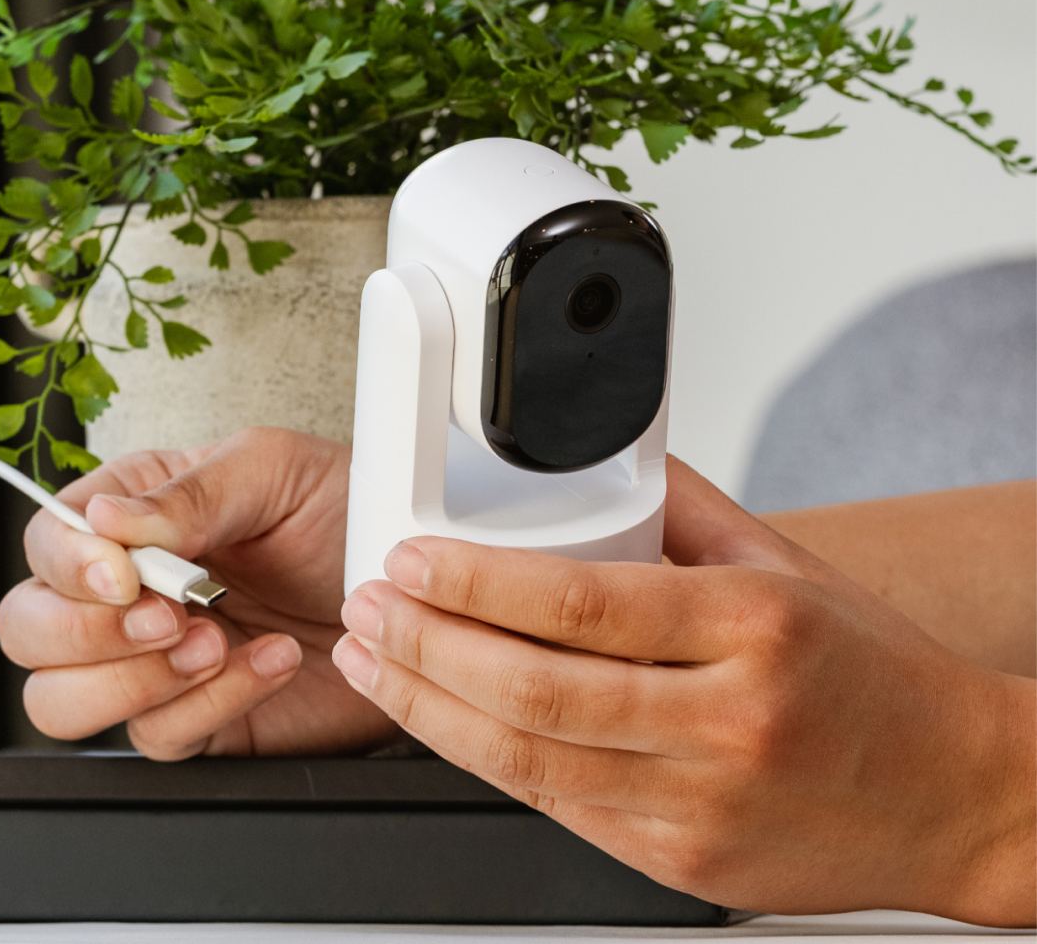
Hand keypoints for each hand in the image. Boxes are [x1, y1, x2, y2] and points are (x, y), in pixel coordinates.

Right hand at [0, 427, 397, 758]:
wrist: (413, 589)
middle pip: (28, 632)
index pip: (45, 545)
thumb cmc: (342, 511)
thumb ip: (190, 493)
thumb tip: (107, 521)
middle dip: (85, 633)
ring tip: (215, 641)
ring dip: (133, 680)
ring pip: (64, 703)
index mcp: (131, 517)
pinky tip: (270, 661)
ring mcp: (154, 663)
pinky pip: (160, 737)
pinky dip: (214, 704)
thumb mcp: (274, 469)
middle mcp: (128, 593)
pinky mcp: (198, 719)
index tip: (124, 571)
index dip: (68, 566)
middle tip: (169, 615)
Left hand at [332, 458, 1036, 924]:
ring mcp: (701, 803)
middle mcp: (726, 721)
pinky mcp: (682, 862)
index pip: (583, 603)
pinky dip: (486, 761)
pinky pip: (558, 809)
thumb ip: (684, 511)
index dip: (477, 582)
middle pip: (536, 688)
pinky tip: (440, 721)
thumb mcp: (789, 568)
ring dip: (430, 710)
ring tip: (373, 662)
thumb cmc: (876, 675)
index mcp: (754, 627)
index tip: (411, 558)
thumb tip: (596, 466)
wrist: (961, 795)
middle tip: (366, 608)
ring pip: (530, 760)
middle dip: (426, 647)